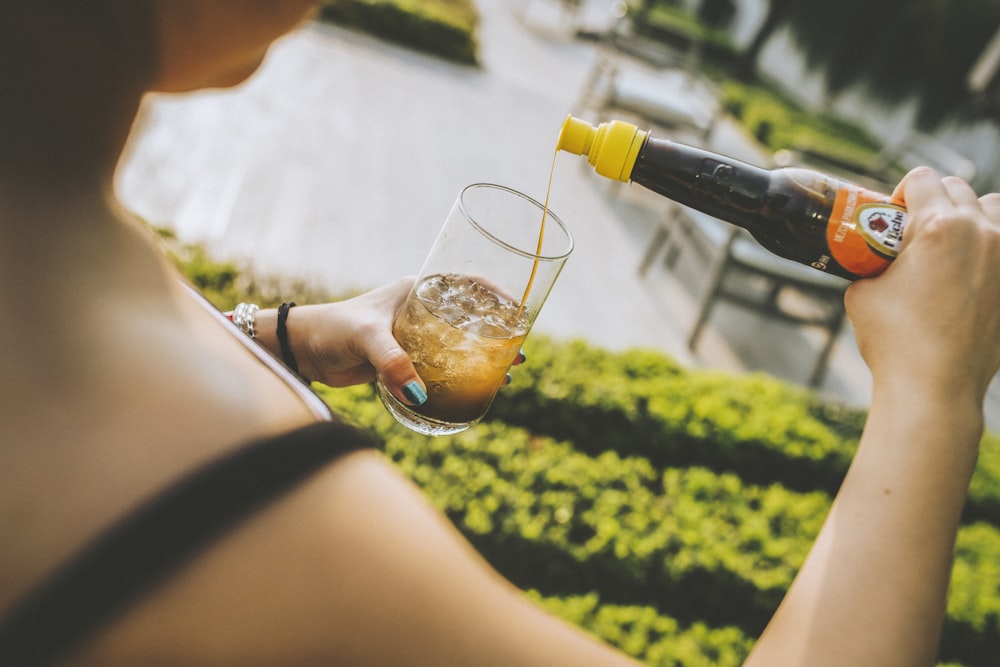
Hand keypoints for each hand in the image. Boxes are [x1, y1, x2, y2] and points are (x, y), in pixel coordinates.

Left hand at [266, 278, 525, 406]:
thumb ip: (391, 363)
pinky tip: (477, 390)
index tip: (520, 311)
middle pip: (471, 318)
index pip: (467, 283)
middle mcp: (419, 310)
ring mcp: (414, 335)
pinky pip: (442, 366)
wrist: (303, 351)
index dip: (497, 294)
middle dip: (499, 335)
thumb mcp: (365, 339)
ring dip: (484, 359)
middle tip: (519, 355)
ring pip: (460, 344)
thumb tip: (420, 394)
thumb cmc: (331, 330)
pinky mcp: (405, 359)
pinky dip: (462, 376)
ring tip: (507, 376)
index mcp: (416, 291)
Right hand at [845, 167, 999, 403]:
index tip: (893, 217)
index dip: (901, 193)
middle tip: (915, 235)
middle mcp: (981, 233)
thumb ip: (871, 262)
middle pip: (959, 188)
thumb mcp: (862, 292)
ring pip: (995, 208)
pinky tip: (971, 274)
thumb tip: (871, 258)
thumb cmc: (894, 342)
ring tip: (952, 246)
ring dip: (972, 216)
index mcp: (939, 227)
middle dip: (934, 203)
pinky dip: (990, 250)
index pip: (922, 178)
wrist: (934, 387)